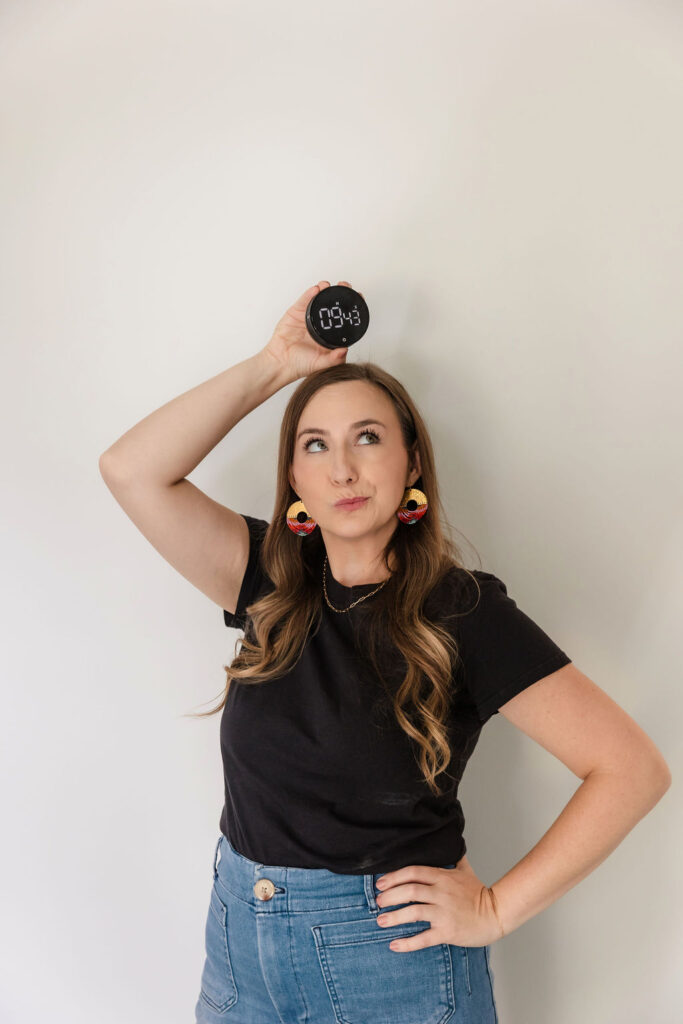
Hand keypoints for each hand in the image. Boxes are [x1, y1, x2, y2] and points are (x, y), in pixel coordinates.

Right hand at [260, 280, 359, 382]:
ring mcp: (308, 316)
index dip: (350, 308)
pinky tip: (315, 290)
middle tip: (345, 286)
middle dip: (340, 292)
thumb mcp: (321, 364)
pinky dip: (309, 294)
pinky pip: (304, 301)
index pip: (343, 317)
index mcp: (329, 334)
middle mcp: (320, 323)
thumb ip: (334, 359)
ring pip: (318, 298)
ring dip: (324, 289)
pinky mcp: (296, 313)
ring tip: (327, 286)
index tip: (359, 298)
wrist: (280, 363)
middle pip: (332, 304)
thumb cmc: (300, 365)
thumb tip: (345, 350)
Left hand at [374, 854, 503, 950]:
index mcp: (443, 877)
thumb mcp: (466, 871)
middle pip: (410, 890)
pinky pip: (424, 938)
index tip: (380, 883)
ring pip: (413, 912)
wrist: (496, 914)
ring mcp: (444, 913)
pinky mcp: (447, 931)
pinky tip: (394, 944)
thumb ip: (455, 858)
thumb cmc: (479, 893)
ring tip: (380, 920)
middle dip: (390, 895)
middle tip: (377, 901)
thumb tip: (451, 843)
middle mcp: (441, 893)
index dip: (394, 876)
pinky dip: (408, 942)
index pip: (413, 872)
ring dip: (394, 917)